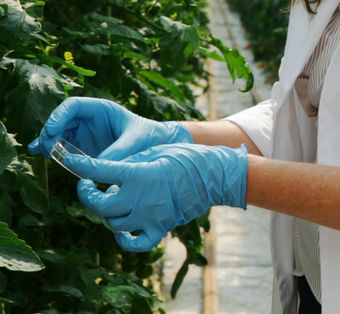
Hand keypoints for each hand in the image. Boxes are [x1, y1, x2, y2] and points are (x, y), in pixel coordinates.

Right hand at [27, 97, 191, 160]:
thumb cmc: (150, 137)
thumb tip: (98, 165)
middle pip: (61, 119)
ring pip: (58, 132)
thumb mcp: (137, 140)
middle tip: (45, 147)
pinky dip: (50, 149)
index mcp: (101, 109)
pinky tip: (39, 154)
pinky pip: (62, 145)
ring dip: (47, 141)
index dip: (59, 116)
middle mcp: (89, 119)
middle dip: (50, 130)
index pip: (73, 105)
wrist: (157, 146)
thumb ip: (119, 150)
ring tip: (40, 152)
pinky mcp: (82, 146)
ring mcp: (84, 132)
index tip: (52, 131)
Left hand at [64, 143, 248, 252]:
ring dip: (107, 213)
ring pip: (114, 224)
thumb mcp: (154, 150)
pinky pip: (136, 243)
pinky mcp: (160, 228)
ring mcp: (149, 216)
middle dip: (88, 196)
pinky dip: (125, 240)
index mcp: (136, 174)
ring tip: (113, 202)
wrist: (214, 175)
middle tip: (89, 187)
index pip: (97, 171)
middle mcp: (138, 198)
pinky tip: (122, 231)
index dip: (79, 165)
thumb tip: (110, 171)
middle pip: (98, 206)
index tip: (70, 160)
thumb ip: (129, 161)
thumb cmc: (186, 157)